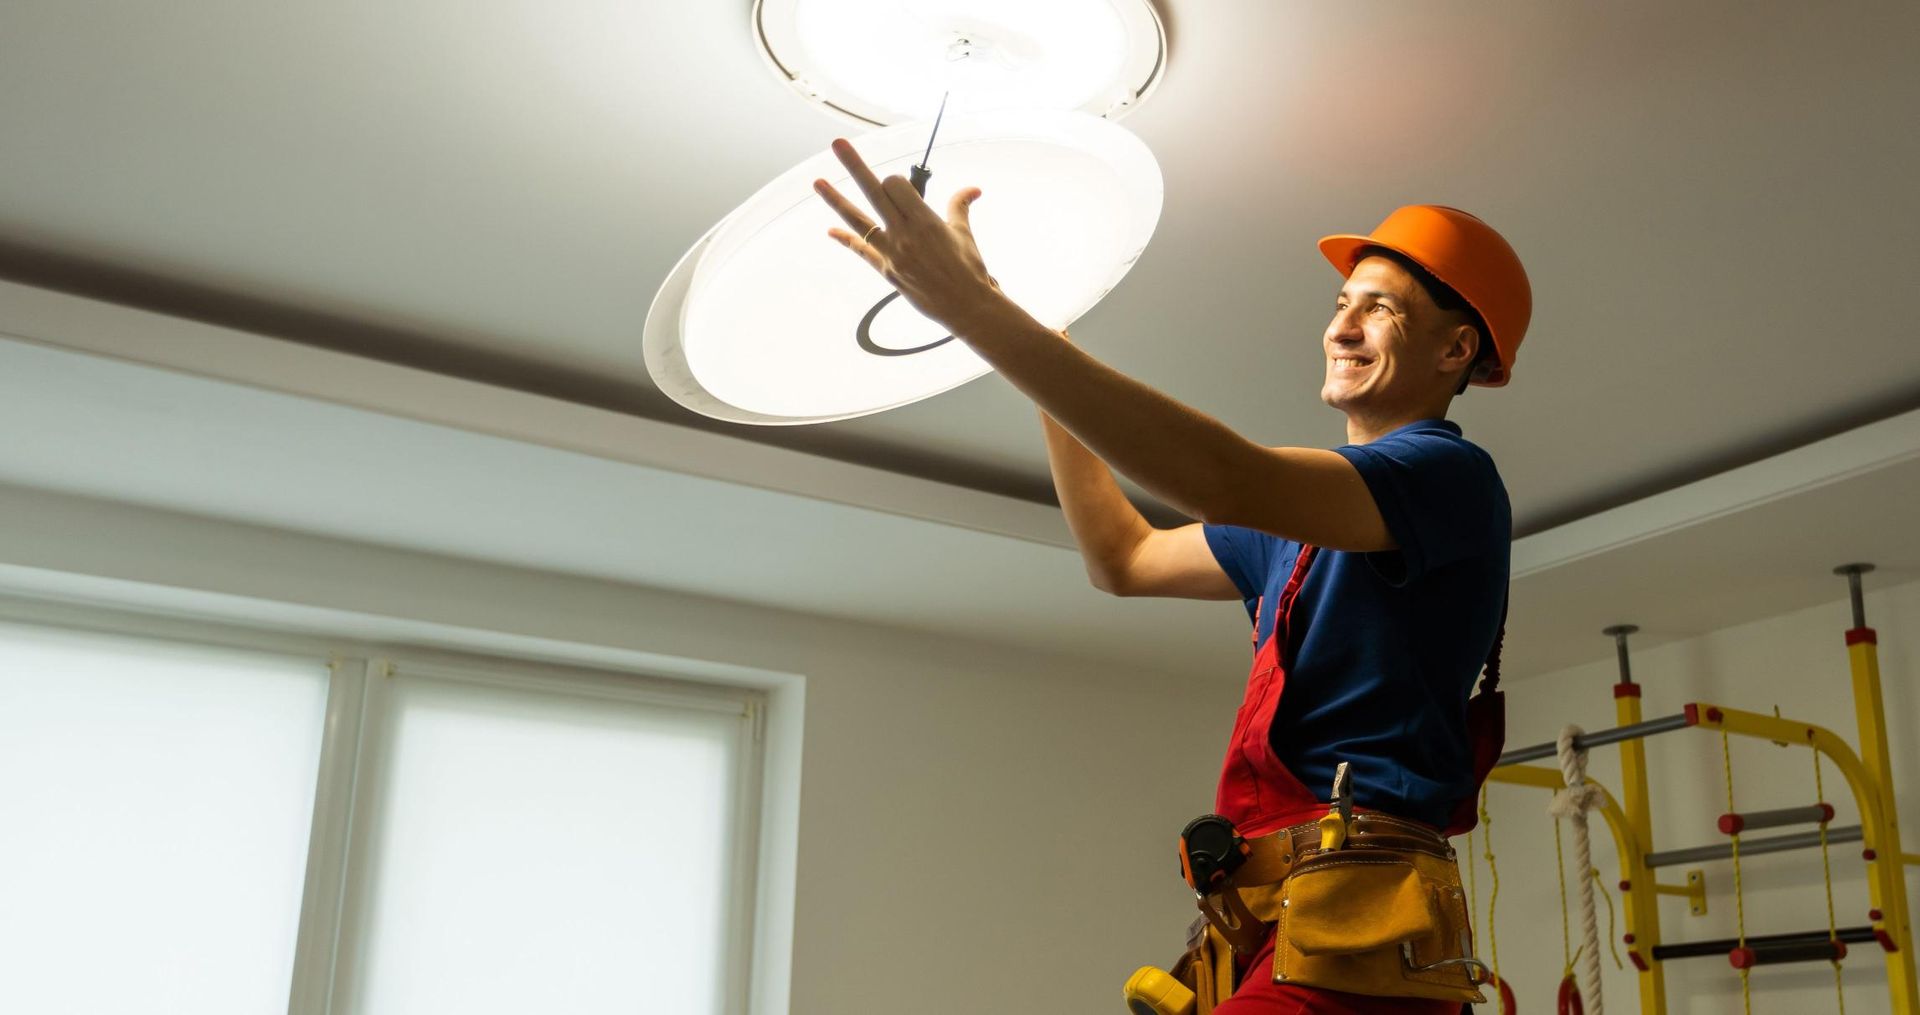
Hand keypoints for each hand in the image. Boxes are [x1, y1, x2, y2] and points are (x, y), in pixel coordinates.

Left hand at [813, 138, 1014, 335]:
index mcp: (925, 220)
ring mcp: (891, 252)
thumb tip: (972, 189)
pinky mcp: (886, 270)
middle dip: (855, 165)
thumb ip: (960, 206)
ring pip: (857, 219)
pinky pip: (861, 250)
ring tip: (818, 182)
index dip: (895, 180)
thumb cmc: (969, 270)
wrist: (966, 306)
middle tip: (838, 144)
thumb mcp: (964, 234)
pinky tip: (831, 231)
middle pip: (873, 191)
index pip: (896, 185)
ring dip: (835, 199)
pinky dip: (845, 240)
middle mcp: (904, 234)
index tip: (901, 186)